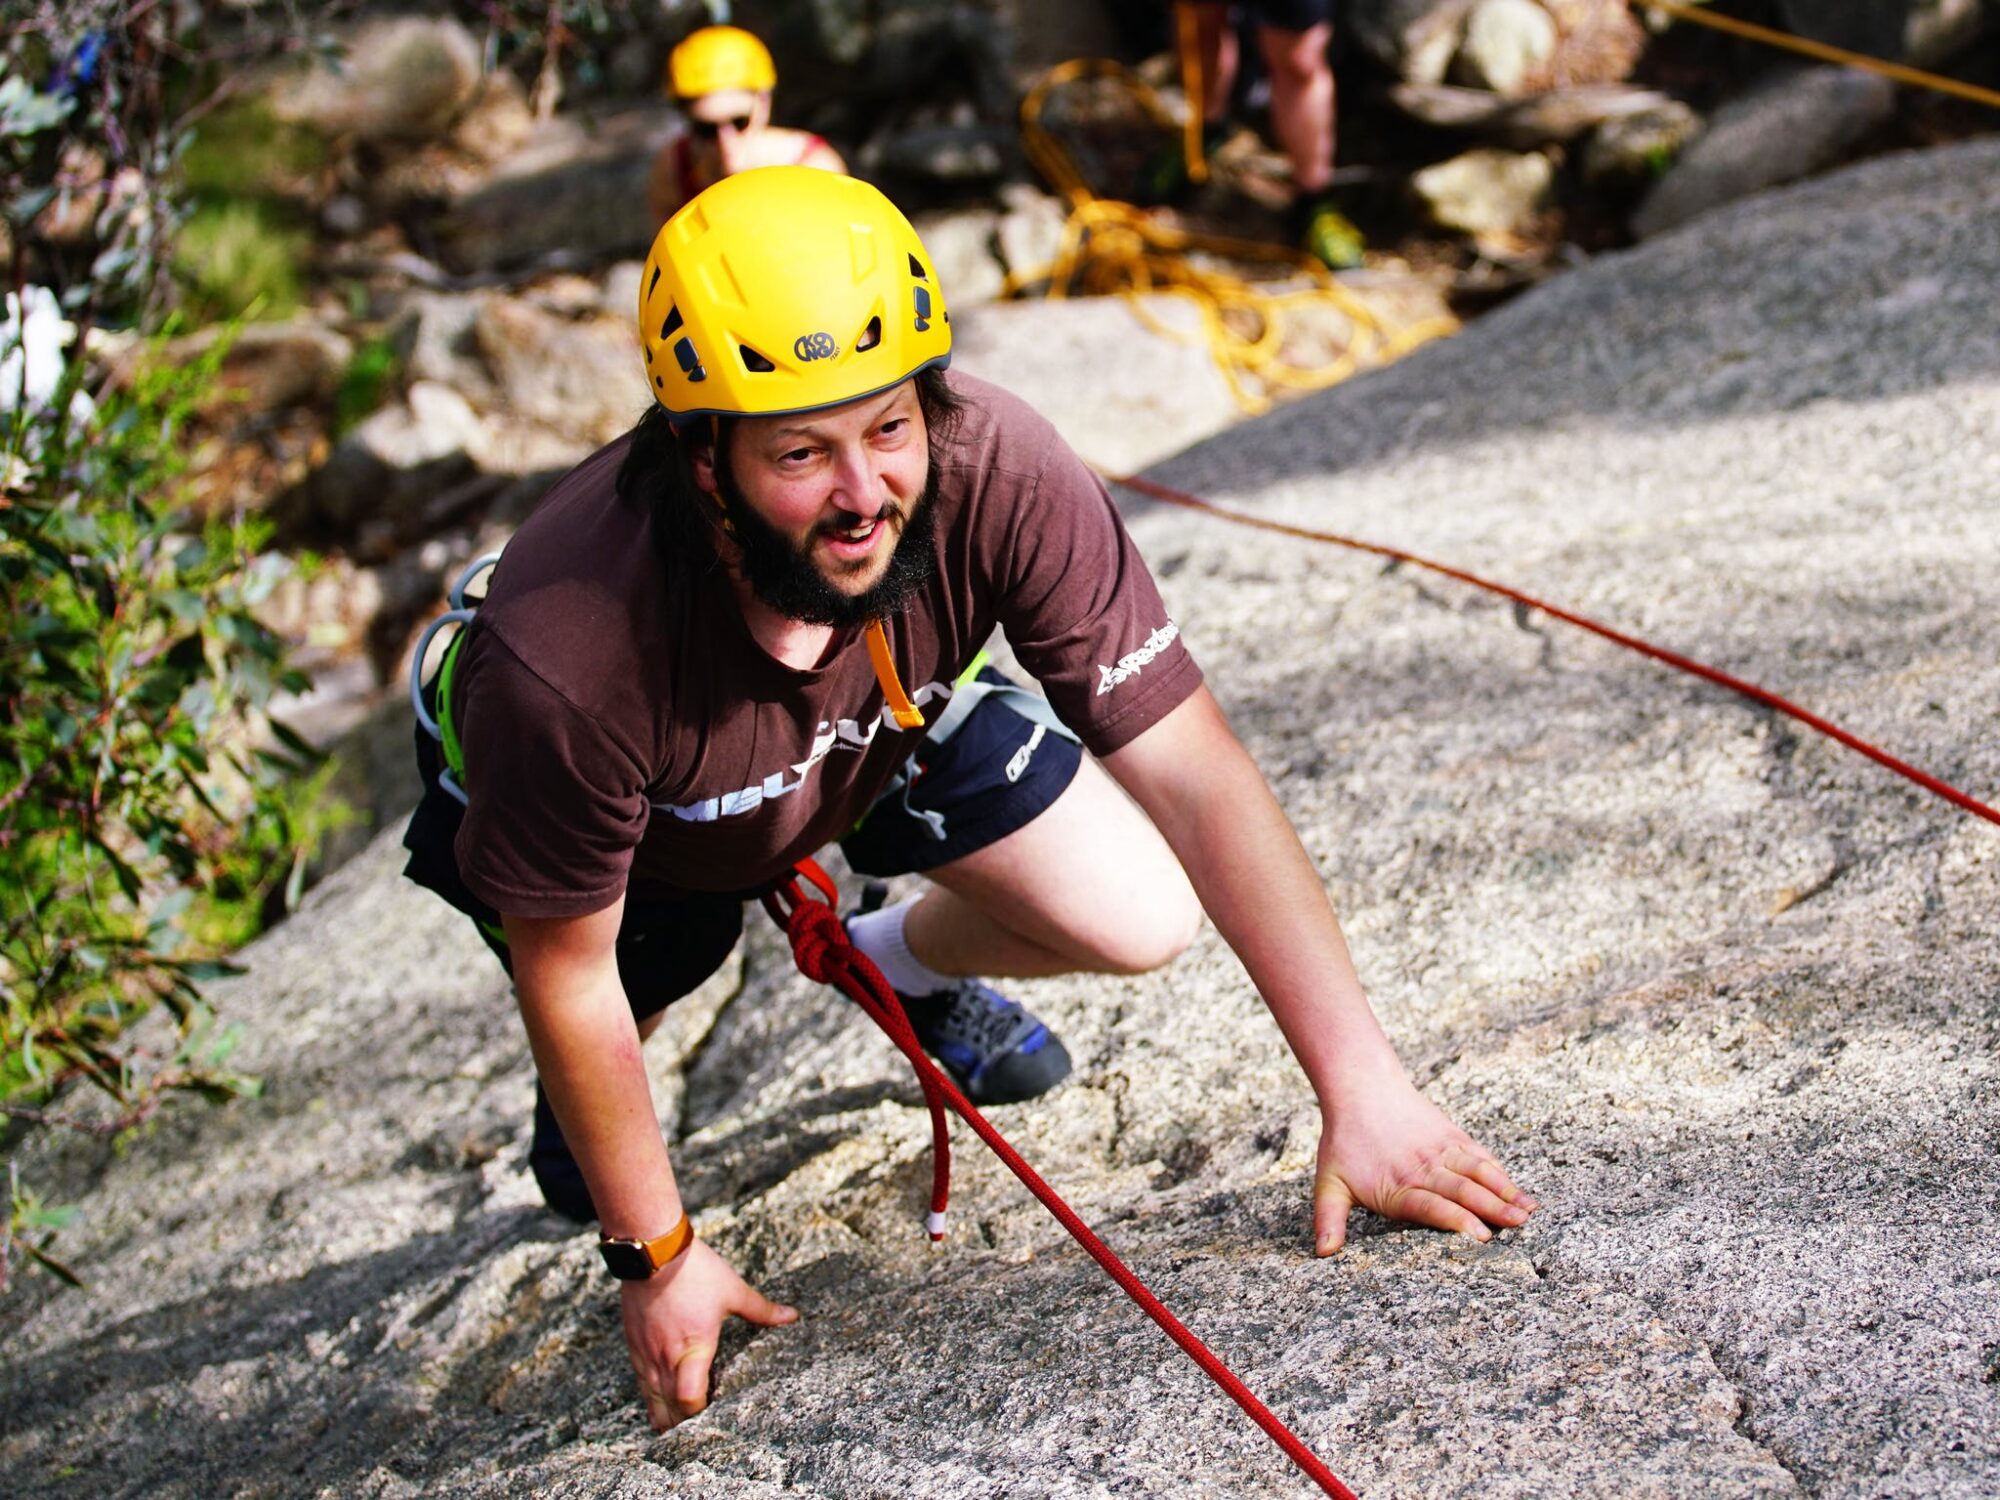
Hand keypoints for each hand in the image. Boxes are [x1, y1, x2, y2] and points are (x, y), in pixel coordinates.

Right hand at [621, 1238, 799, 1430]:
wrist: (653, 1252)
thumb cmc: (695, 1271)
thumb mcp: (733, 1290)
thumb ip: (761, 1310)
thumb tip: (792, 1316)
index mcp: (694, 1347)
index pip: (691, 1398)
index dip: (700, 1413)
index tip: (713, 1416)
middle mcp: (667, 1356)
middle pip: (671, 1408)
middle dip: (683, 1424)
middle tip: (695, 1434)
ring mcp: (647, 1353)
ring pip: (652, 1399)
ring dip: (664, 1417)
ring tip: (672, 1432)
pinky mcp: (633, 1344)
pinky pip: (640, 1382)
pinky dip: (649, 1398)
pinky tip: (655, 1404)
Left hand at [1312, 1069, 1537, 1255]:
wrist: (1361, 1089)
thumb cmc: (1344, 1142)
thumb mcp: (1328, 1182)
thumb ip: (1329, 1218)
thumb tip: (1322, 1254)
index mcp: (1396, 1186)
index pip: (1430, 1205)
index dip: (1455, 1219)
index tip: (1479, 1236)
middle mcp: (1422, 1169)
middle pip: (1461, 1191)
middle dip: (1490, 1210)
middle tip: (1516, 1227)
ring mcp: (1441, 1152)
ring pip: (1477, 1173)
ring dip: (1504, 1192)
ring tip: (1527, 1212)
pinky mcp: (1453, 1138)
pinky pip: (1480, 1158)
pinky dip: (1502, 1175)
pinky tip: (1520, 1193)